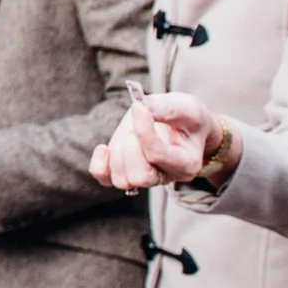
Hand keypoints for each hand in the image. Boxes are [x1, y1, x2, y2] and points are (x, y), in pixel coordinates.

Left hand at [91, 91, 220, 191]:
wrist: (182, 124)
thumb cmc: (187, 118)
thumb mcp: (187, 107)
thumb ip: (168, 107)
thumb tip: (141, 107)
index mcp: (186, 163)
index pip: (158, 155)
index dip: (144, 131)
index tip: (139, 107)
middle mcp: (166, 176)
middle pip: (140, 177)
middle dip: (131, 148)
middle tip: (135, 127)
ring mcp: (144, 177)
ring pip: (122, 180)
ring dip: (118, 153)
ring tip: (129, 134)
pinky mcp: (125, 172)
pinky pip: (105, 179)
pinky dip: (100, 164)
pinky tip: (105, 147)